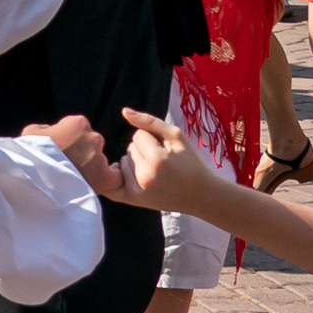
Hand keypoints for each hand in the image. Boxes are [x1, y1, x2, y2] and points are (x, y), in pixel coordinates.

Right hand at [22, 113, 115, 186]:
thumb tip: (52, 130)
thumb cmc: (30, 153)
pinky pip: (115, 178)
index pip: (81, 128)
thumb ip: (48, 128)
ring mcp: (100, 157)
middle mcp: (94, 137)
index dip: (73, 138)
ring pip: (100, 161)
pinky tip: (101, 182)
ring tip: (76, 177)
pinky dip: (110, 179)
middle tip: (71, 164)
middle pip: (92, 144)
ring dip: (91, 167)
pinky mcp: (104, 177)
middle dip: (83, 152)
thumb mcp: (33, 132)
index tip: (66, 149)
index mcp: (78, 123)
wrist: (34, 177)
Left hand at [96, 106, 221, 214]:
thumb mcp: (176, 136)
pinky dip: (116, 177)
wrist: (201, 195)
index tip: (166, 149)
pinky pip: (111, 185)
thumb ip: (149, 121)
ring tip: (155, 172)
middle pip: (129, 149)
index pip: (138, 135)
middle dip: (143, 151)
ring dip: (135, 163)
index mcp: (157, 160)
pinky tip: (127, 177)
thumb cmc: (190, 163)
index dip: (152, 139)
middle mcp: (145, 176)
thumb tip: (124, 111)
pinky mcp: (133, 201)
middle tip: (162, 162)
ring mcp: (137, 191)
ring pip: (122, 162)